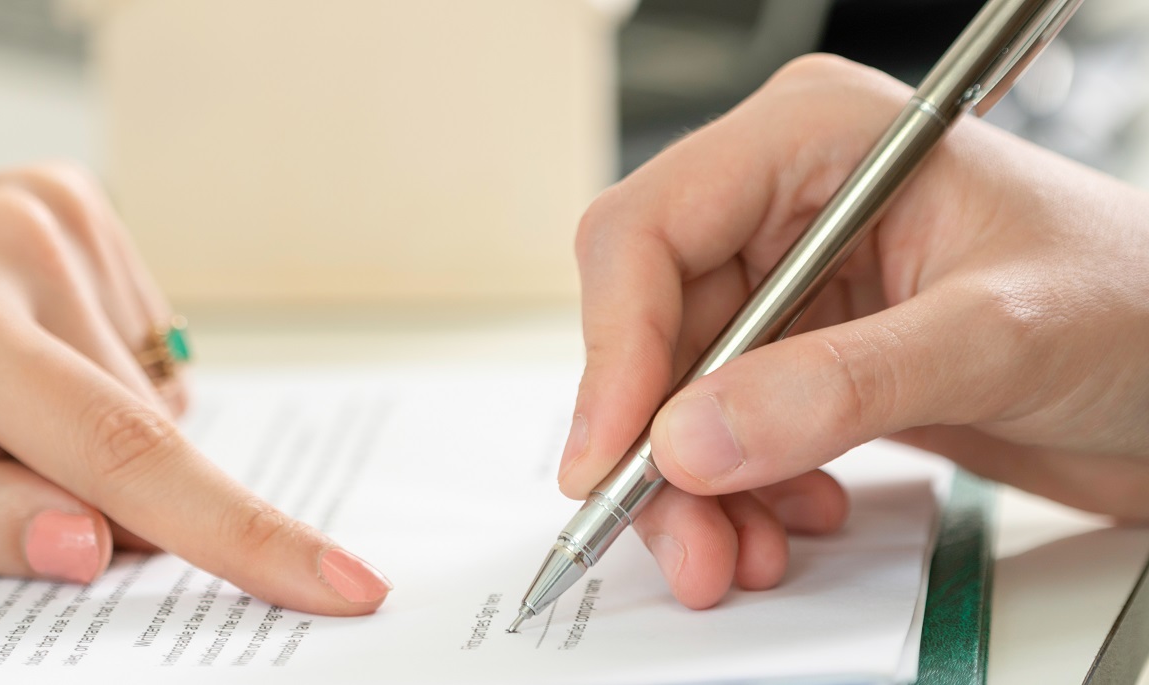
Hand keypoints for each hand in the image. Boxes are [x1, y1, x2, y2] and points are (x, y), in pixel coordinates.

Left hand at [0, 162, 390, 613]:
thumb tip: (90, 550)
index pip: (117, 447)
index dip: (238, 534)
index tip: (339, 581)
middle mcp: (15, 234)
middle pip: (140, 429)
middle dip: (94, 500)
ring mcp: (48, 208)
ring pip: (146, 393)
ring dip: (78, 440)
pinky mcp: (67, 205)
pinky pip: (133, 346)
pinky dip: (80, 386)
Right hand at [561, 54, 1148, 608]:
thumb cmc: (1140, 304)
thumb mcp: (998, 337)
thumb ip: (843, 386)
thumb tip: (696, 437)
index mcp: (814, 142)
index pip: (651, 231)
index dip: (618, 345)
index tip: (618, 452)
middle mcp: (785, 207)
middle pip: (650, 326)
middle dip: (658, 443)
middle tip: (683, 536)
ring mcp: (794, 286)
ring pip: (677, 393)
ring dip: (695, 486)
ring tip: (739, 552)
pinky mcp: (807, 357)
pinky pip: (724, 429)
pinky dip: (740, 491)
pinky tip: (790, 517)